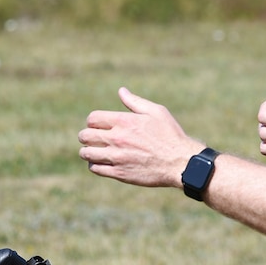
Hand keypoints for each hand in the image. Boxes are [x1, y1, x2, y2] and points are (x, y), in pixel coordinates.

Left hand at [79, 87, 202, 187]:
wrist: (180, 162)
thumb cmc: (170, 135)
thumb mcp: (156, 112)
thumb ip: (135, 102)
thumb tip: (121, 91)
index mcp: (124, 121)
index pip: (93, 118)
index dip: (92, 121)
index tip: (97, 125)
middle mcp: (117, 138)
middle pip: (85, 136)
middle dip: (86, 136)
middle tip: (92, 139)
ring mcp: (117, 157)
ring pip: (87, 154)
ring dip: (87, 152)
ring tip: (93, 152)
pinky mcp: (119, 173)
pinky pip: (95, 169)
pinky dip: (94, 165)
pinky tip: (101, 163)